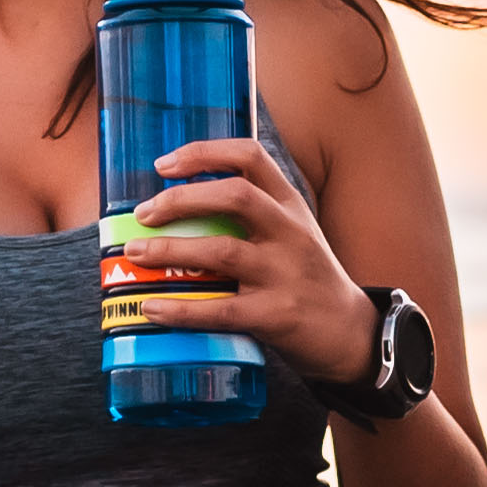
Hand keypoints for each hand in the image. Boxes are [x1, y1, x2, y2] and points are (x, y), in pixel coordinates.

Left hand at [127, 133, 384, 384]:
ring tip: (137, 253)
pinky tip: (153, 308)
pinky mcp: (277, 315)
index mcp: (291, 205)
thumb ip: (254, 215)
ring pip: (221, 251)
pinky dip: (181, 309)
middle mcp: (290, 232)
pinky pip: (221, 310)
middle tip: (144, 213)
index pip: (250, 157)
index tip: (164, 164)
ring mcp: (285, 273)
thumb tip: (180, 207)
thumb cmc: (307, 279)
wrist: (350, 332)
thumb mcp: (293, 232)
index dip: (203, 153)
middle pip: (234, 196)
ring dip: (170, 250)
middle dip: (180, 199)